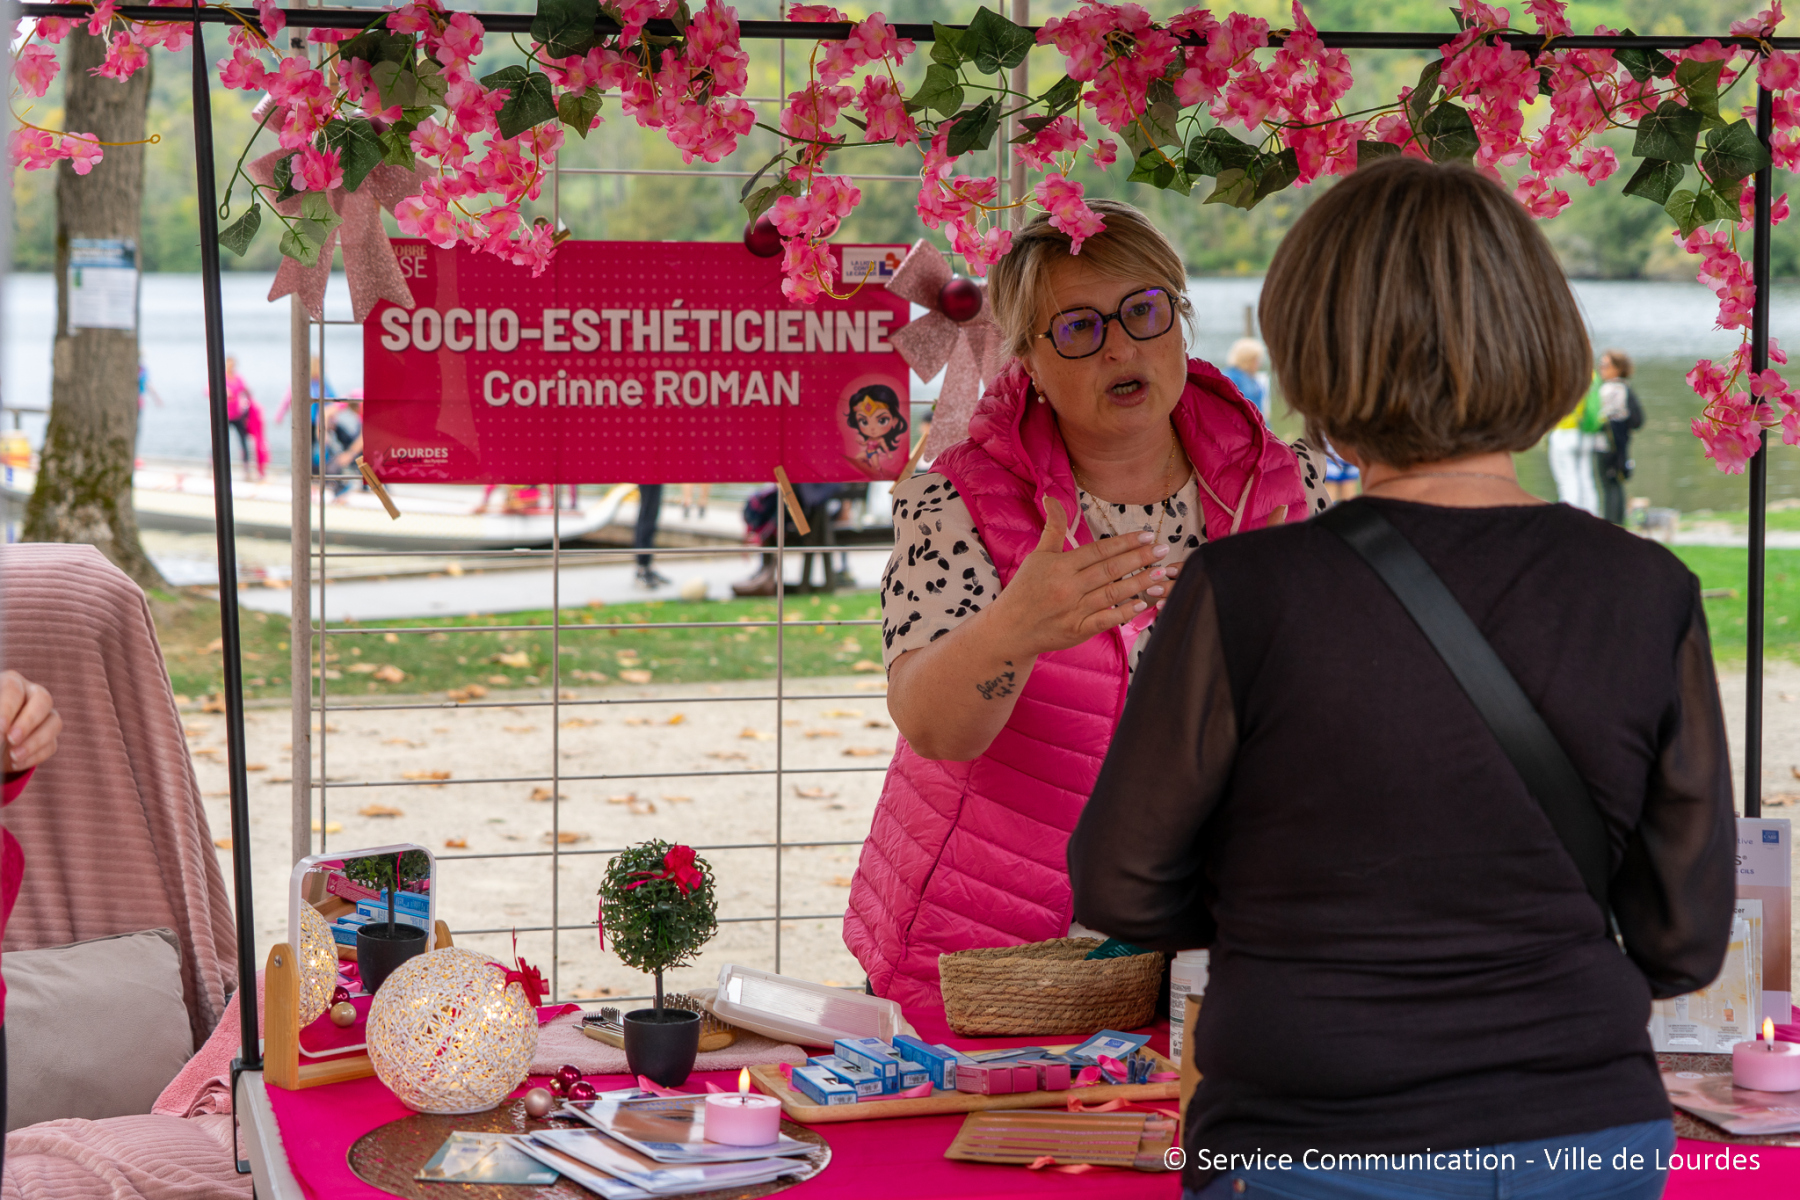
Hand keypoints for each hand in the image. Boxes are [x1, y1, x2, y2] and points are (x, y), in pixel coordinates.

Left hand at [0, 670, 60, 774]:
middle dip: (28, 722)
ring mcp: (45, 715)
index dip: (7, 708)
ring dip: (35, 741)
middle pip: (43, 700)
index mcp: (10, 682)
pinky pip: (51, 745)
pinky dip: (34, 756)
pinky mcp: (49, 736)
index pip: (13, 689)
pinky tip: (15, 763)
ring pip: (54, 723)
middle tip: (11, 739)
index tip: (0, 727)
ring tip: (14, 756)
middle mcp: (32, 694)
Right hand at [989, 497, 1176, 656]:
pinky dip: (1123, 613)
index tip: (1146, 536)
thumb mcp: (1037, 555)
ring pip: (1112, 593)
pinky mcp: (1076, 631)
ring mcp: (1073, 610)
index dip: (1124, 542)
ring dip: (1139, 583)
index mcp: (1060, 566)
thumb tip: (1051, 497)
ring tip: (1160, 573)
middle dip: (1139, 559)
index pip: (1098, 550)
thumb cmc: (1025, 589)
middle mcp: (1068, 586)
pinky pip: (1104, 620)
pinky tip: (1142, 604)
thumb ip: (1053, 527)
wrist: (1009, 629)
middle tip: (1162, 550)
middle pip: (1109, 570)